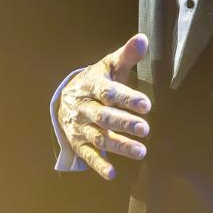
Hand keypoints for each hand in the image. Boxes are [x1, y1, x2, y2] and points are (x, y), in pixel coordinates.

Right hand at [57, 33, 151, 179]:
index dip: (127, 98)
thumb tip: (144, 38)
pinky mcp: (78, 143)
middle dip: (124, 123)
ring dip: (119, 146)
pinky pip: (87, 155)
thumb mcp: (109, 66)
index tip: (146, 104)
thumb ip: (127, 55)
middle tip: (145, 129)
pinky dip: (99, 165)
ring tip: (141, 151)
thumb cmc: (97, 80)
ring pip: (99, 137)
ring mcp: (79, 126)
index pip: (108, 92)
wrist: (66, 97)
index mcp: (91, 85)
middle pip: (104, 116)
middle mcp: (83, 107)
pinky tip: (113, 173)